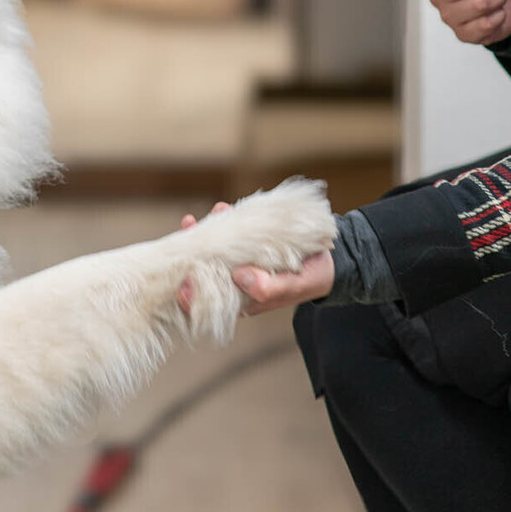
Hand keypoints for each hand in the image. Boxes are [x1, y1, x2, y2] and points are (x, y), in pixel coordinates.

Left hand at [177, 204, 334, 315]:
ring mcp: (240, 261)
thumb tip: (239, 277)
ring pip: (213, 250)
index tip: (180, 283)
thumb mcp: (293, 286)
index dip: (191, 296)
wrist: (329, 262)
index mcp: (243, 301)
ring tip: (194, 220)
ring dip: (203, 234)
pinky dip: (224, 220)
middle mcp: (236, 282)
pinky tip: (223, 208)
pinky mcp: (248, 243)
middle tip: (183, 234)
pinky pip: (230, 232)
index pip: (209, 303)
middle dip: (189, 255)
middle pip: (204, 272)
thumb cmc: (310, 280)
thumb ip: (268, 288)